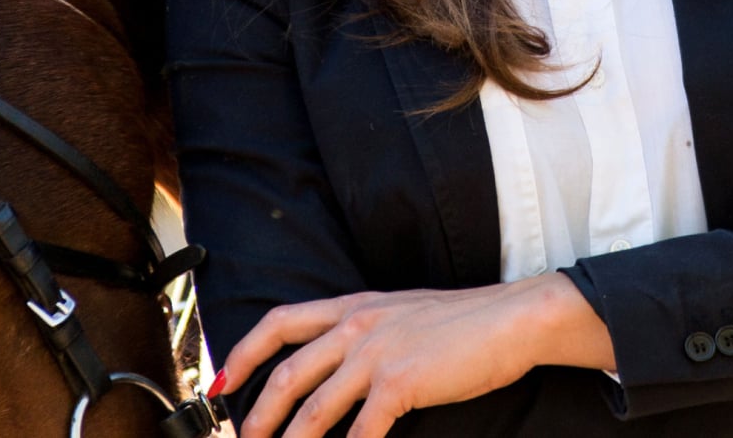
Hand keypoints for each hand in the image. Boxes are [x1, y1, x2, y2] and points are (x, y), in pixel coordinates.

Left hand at [206, 273, 604, 437]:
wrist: (510, 319)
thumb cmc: (461, 323)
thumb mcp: (398, 314)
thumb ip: (363, 332)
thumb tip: (337, 362)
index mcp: (350, 307)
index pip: (279, 324)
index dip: (244, 353)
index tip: (222, 381)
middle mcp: (355, 326)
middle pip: (288, 373)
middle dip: (259, 411)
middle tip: (243, 436)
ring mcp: (376, 354)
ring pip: (316, 405)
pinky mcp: (402, 382)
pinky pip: (363, 427)